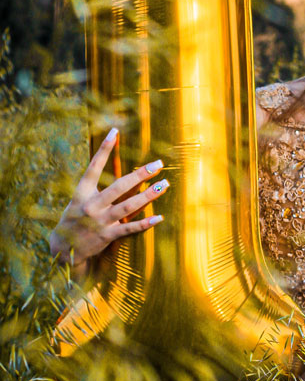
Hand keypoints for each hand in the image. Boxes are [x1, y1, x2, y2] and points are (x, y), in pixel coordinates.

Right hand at [49, 128, 168, 276]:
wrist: (63, 248)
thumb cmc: (75, 218)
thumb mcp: (79, 199)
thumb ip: (96, 186)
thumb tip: (117, 171)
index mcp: (82, 192)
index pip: (94, 167)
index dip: (104, 149)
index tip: (115, 132)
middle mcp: (92, 205)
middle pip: (119, 186)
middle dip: (140, 174)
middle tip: (158, 163)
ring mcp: (100, 221)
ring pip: (129, 205)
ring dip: (149, 195)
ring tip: (164, 184)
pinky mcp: (107, 236)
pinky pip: (130, 228)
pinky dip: (145, 223)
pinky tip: (159, 217)